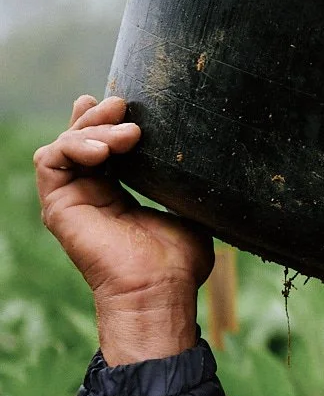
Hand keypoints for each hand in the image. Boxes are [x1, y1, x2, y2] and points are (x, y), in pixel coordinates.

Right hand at [34, 96, 211, 363]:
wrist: (159, 290)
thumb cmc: (178, 261)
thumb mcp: (187, 209)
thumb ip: (181, 181)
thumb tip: (201, 154)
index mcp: (117, 195)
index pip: (103, 146)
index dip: (109, 120)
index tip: (128, 105)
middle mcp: (90, 195)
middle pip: (82, 138)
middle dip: (101, 117)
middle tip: (125, 107)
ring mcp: (72, 200)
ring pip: (65, 144)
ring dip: (92, 130)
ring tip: (127, 134)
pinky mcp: (57, 206)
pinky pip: (51, 161)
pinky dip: (73, 146)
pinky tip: (104, 151)